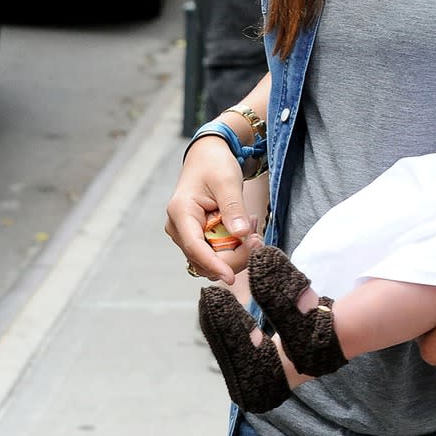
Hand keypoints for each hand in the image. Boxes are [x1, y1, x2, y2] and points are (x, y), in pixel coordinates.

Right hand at [164, 137, 263, 284]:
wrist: (208, 157)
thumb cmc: (215, 165)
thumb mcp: (227, 182)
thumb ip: (234, 208)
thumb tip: (242, 235)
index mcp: (180, 212)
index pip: (195, 247)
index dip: (214, 265)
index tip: (232, 278)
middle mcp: (178, 228)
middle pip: (204, 259)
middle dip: (234, 254)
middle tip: (257, 234)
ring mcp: (187, 234)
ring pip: (212, 259)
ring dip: (236, 250)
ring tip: (252, 224)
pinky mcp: (197, 237)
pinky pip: (216, 252)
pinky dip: (233, 246)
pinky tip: (245, 227)